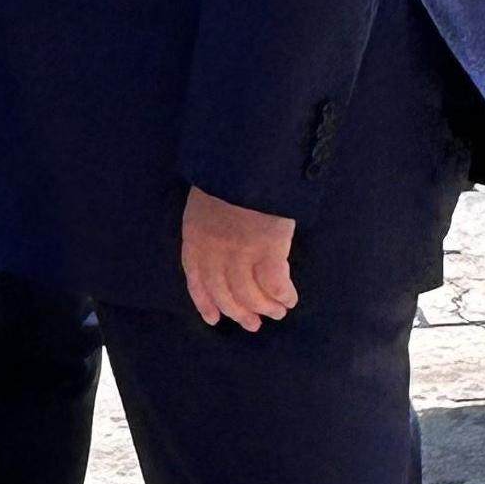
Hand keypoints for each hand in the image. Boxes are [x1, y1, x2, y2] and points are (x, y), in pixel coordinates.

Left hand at [181, 187, 297, 331]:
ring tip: (278, 312)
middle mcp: (214, 252)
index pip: (196, 280)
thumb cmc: (227, 175)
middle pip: (225, 293)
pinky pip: (275, 284)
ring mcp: (240, 252)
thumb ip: (208, 229)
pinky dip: (283, 294)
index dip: (205, 303)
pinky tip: (290, 297)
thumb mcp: (204, 203)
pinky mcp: (268, 249)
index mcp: (195, 239)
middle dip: (239, 313)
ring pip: (250, 294)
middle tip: (254, 324)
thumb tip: (222, 254)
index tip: (214, 319)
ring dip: (265, 307)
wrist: (246, 159)